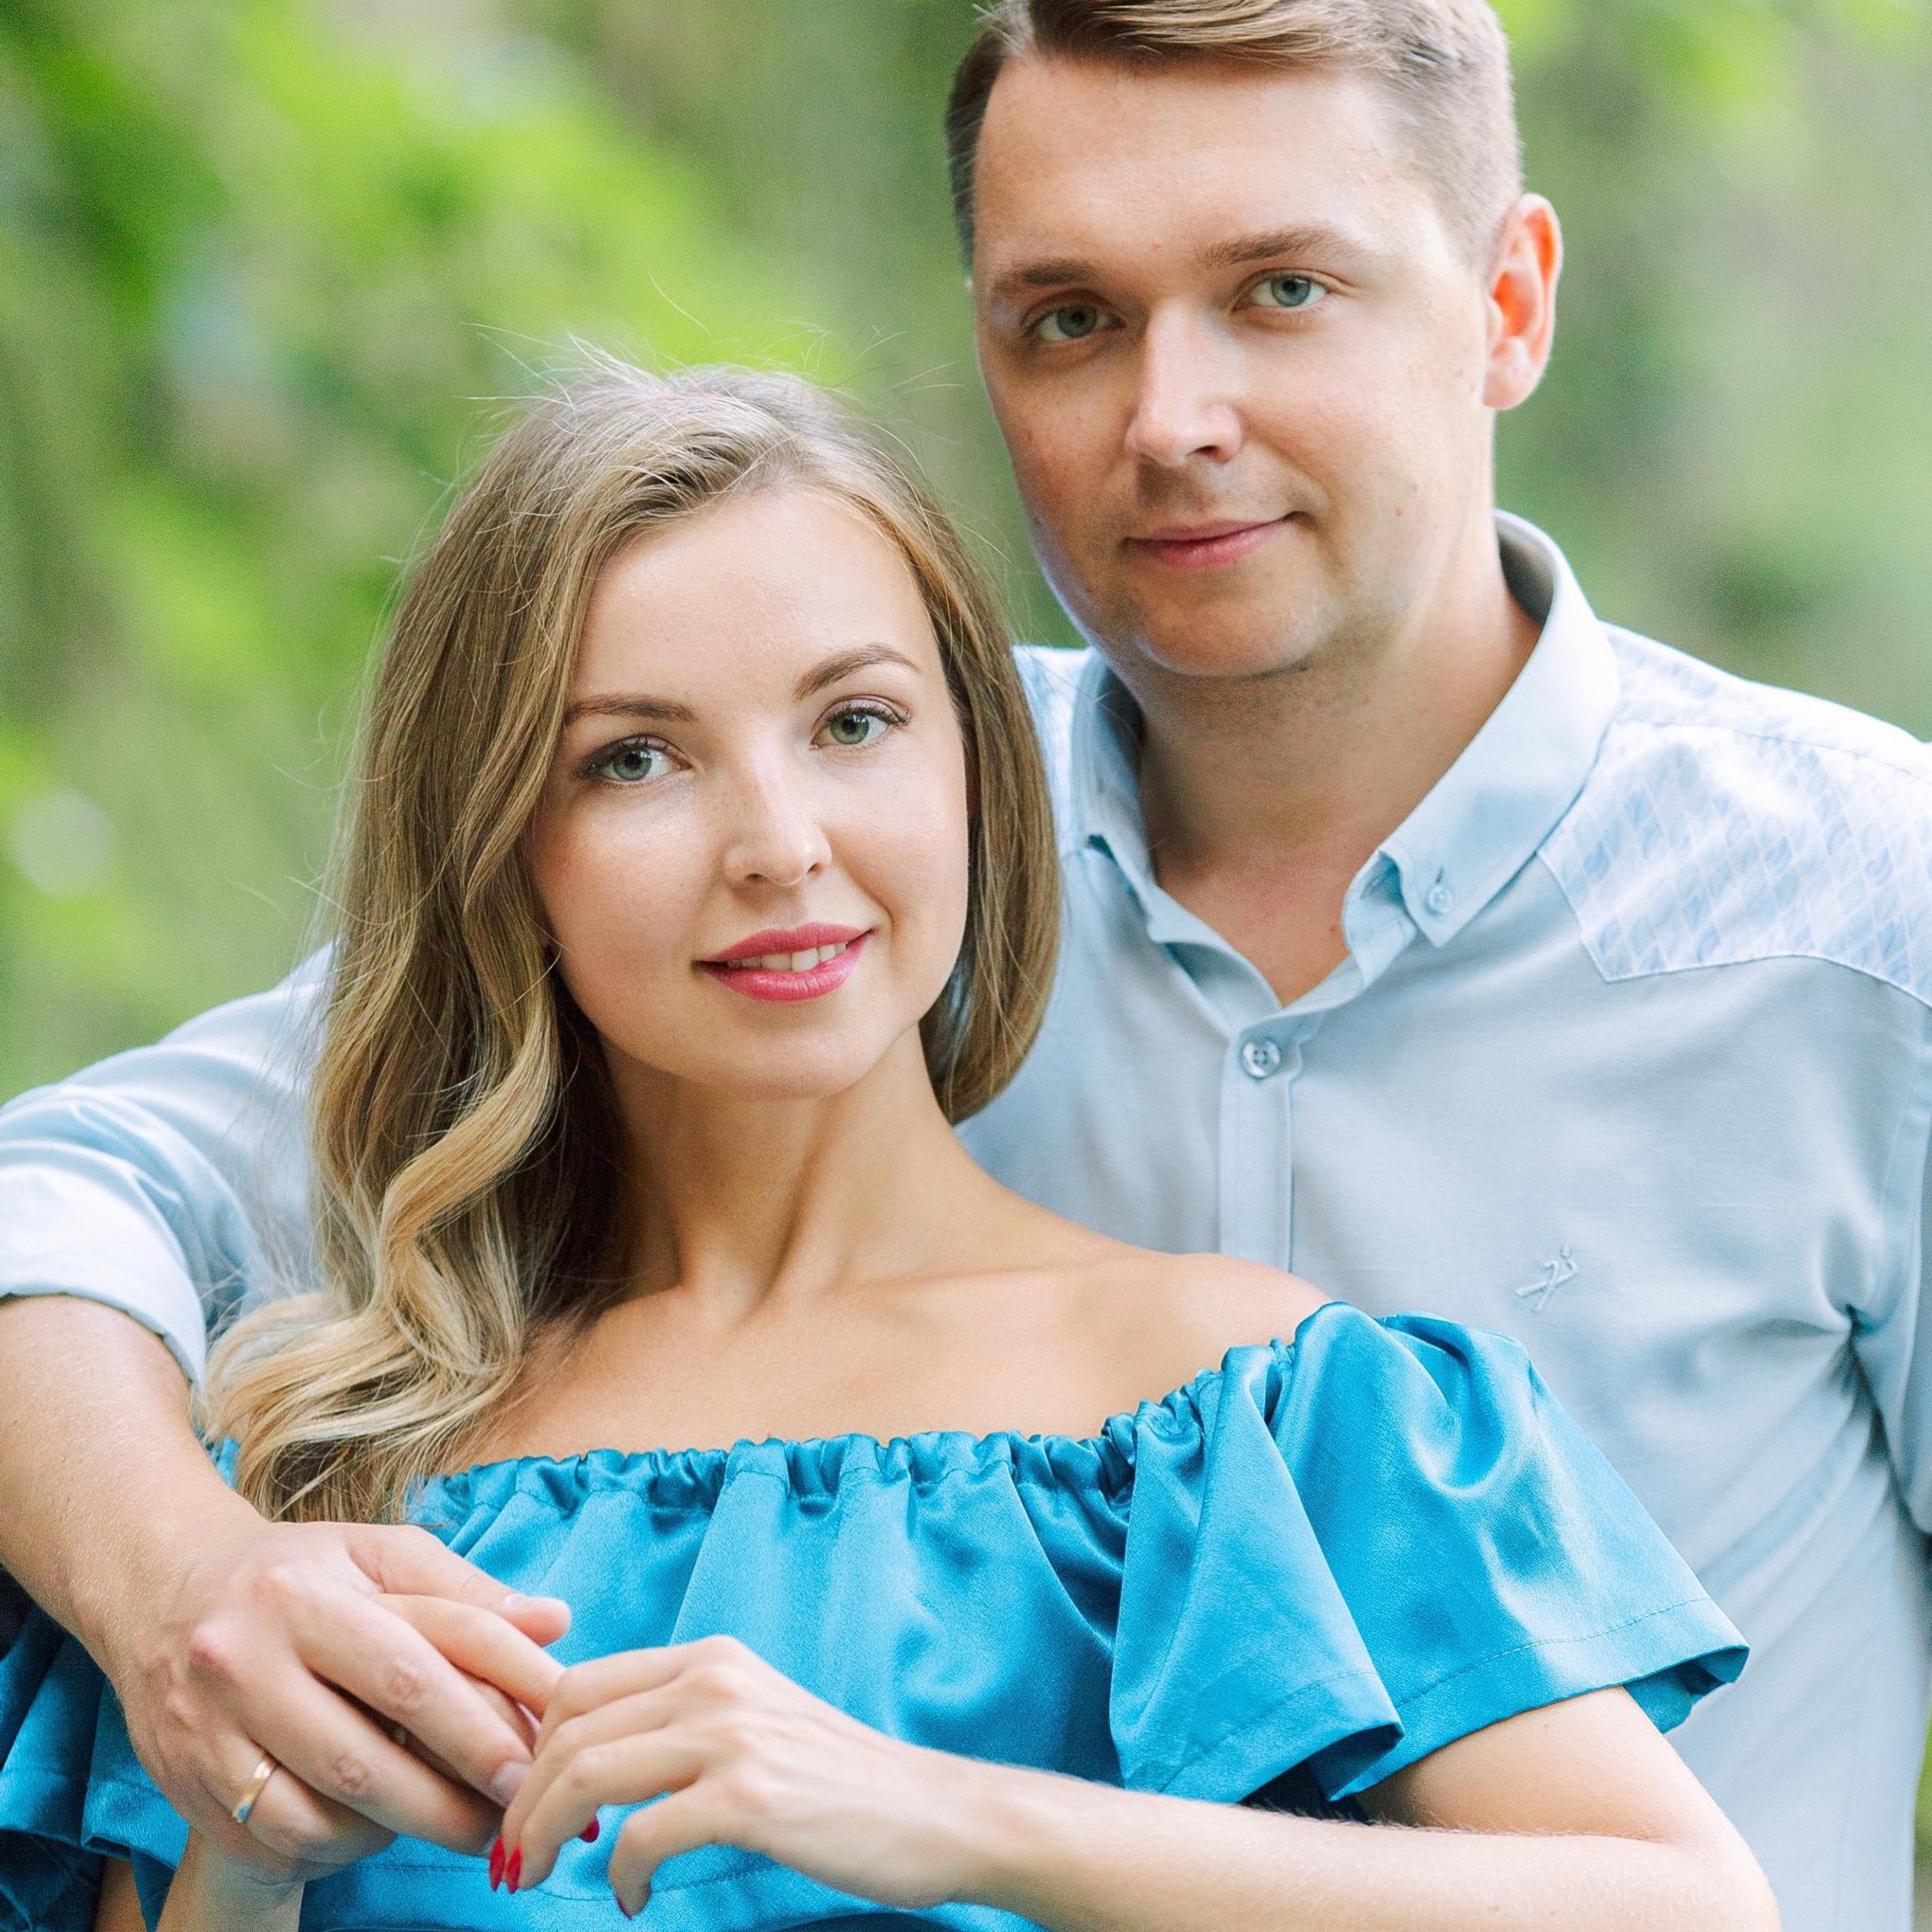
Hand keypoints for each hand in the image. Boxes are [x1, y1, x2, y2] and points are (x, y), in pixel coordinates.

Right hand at [102, 1503, 570, 1883]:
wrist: (166, 1593)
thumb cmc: (302, 1572)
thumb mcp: (380, 1555)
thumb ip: (468, 1592)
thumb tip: (557, 1624)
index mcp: (301, 1597)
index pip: (407, 1671)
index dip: (482, 1724)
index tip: (541, 1757)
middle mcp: (242, 1665)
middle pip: (364, 1760)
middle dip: (453, 1798)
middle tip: (516, 1815)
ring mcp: (204, 1735)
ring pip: (319, 1817)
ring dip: (402, 1831)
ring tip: (462, 1823)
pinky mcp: (185, 1791)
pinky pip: (278, 1844)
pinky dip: (340, 1847)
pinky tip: (378, 1825)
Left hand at [498, 1634, 986, 1917]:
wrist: (933, 1812)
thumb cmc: (838, 1784)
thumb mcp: (754, 1721)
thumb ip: (682, 1720)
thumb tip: (586, 1757)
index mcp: (711, 1656)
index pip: (577, 1685)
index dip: (530, 1752)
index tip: (522, 1808)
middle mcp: (715, 1679)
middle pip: (567, 1728)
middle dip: (522, 1801)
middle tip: (514, 1860)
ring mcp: (732, 1733)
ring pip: (587, 1773)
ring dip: (544, 1836)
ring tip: (540, 1879)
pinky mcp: (750, 1795)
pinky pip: (641, 1836)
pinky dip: (620, 1877)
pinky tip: (633, 1899)